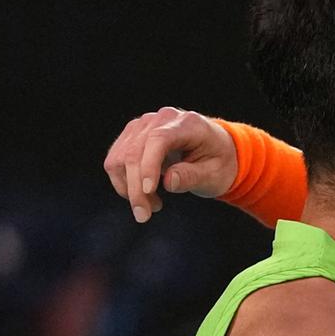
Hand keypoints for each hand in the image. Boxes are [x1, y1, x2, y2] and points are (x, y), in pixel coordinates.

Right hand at [103, 107, 236, 222]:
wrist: (216, 151)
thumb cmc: (219, 163)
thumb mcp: (215, 175)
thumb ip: (192, 176)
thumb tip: (168, 182)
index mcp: (187, 123)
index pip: (158, 139)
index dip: (149, 165)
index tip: (148, 191)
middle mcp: (161, 118)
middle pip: (135, 151)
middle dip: (135, 188)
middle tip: (144, 216)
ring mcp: (143, 125)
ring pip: (120, 158)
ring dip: (128, 188)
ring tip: (153, 206)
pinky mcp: (132, 136)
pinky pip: (115, 160)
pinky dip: (124, 182)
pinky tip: (144, 195)